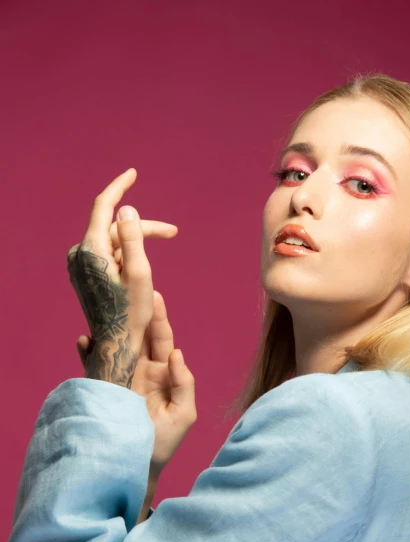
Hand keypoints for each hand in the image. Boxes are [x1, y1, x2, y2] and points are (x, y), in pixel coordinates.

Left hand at [67, 168, 173, 387]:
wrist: (115, 343)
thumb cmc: (131, 312)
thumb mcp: (140, 273)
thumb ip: (133, 238)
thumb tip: (127, 209)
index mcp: (92, 250)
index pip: (104, 206)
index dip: (119, 186)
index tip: (133, 173)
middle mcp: (80, 254)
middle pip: (114, 228)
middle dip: (143, 228)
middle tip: (172, 233)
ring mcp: (79, 264)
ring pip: (112, 241)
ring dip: (137, 242)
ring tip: (163, 249)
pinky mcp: (83, 273)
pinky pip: (106, 253)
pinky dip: (125, 253)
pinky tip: (140, 266)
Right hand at [76, 289, 196, 474]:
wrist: (135, 467)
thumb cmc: (162, 444)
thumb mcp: (183, 415)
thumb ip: (184, 384)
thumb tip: (177, 354)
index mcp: (163, 373)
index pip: (161, 340)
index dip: (158, 318)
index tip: (154, 295)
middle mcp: (141, 371)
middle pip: (137, 335)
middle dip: (133, 313)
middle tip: (127, 289)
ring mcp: (120, 378)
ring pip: (115, 345)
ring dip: (109, 327)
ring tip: (103, 309)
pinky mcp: (103, 388)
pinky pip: (94, 364)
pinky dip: (89, 351)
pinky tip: (85, 340)